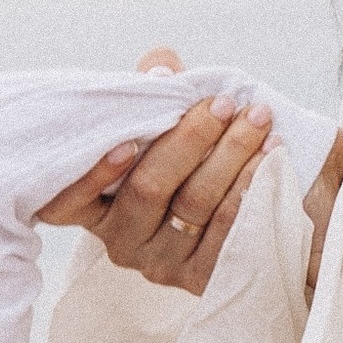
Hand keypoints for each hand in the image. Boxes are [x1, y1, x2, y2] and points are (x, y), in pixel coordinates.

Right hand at [33, 50, 271, 297]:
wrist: (278, 222)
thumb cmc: (206, 164)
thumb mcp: (177, 126)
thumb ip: (159, 96)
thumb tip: (160, 64)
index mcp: (98, 205)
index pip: (65, 204)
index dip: (90, 175)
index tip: (126, 141)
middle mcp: (123, 240)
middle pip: (147, 188)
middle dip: (190, 138)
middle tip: (223, 103)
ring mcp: (161, 263)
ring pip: (192, 203)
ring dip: (230, 153)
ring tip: (258, 117)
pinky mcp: (203, 279)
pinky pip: (227, 227)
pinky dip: (251, 184)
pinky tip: (271, 153)